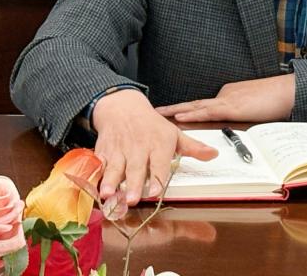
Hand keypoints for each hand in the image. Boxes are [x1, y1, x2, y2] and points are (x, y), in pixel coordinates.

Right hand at [92, 89, 216, 204]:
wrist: (123, 107)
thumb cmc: (151, 125)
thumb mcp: (174, 133)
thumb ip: (193, 147)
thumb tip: (214, 154)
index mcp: (158, 144)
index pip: (159, 162)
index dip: (158, 177)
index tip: (156, 191)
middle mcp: (138, 147)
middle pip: (136, 168)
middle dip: (134, 184)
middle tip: (132, 200)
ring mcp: (119, 149)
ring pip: (115, 167)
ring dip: (111, 181)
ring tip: (108, 194)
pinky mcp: (103, 151)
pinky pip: (99, 163)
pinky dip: (95, 175)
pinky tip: (92, 186)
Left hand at [155, 75, 295, 122]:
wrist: (287, 92)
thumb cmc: (275, 101)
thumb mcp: (253, 111)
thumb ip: (241, 117)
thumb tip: (233, 128)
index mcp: (228, 96)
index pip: (203, 106)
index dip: (186, 111)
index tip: (171, 115)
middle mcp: (223, 95)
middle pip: (194, 104)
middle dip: (173, 109)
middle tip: (155, 112)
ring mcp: (226, 99)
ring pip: (195, 107)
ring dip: (176, 111)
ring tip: (158, 115)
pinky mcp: (231, 106)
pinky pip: (206, 112)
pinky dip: (191, 115)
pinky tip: (179, 119)